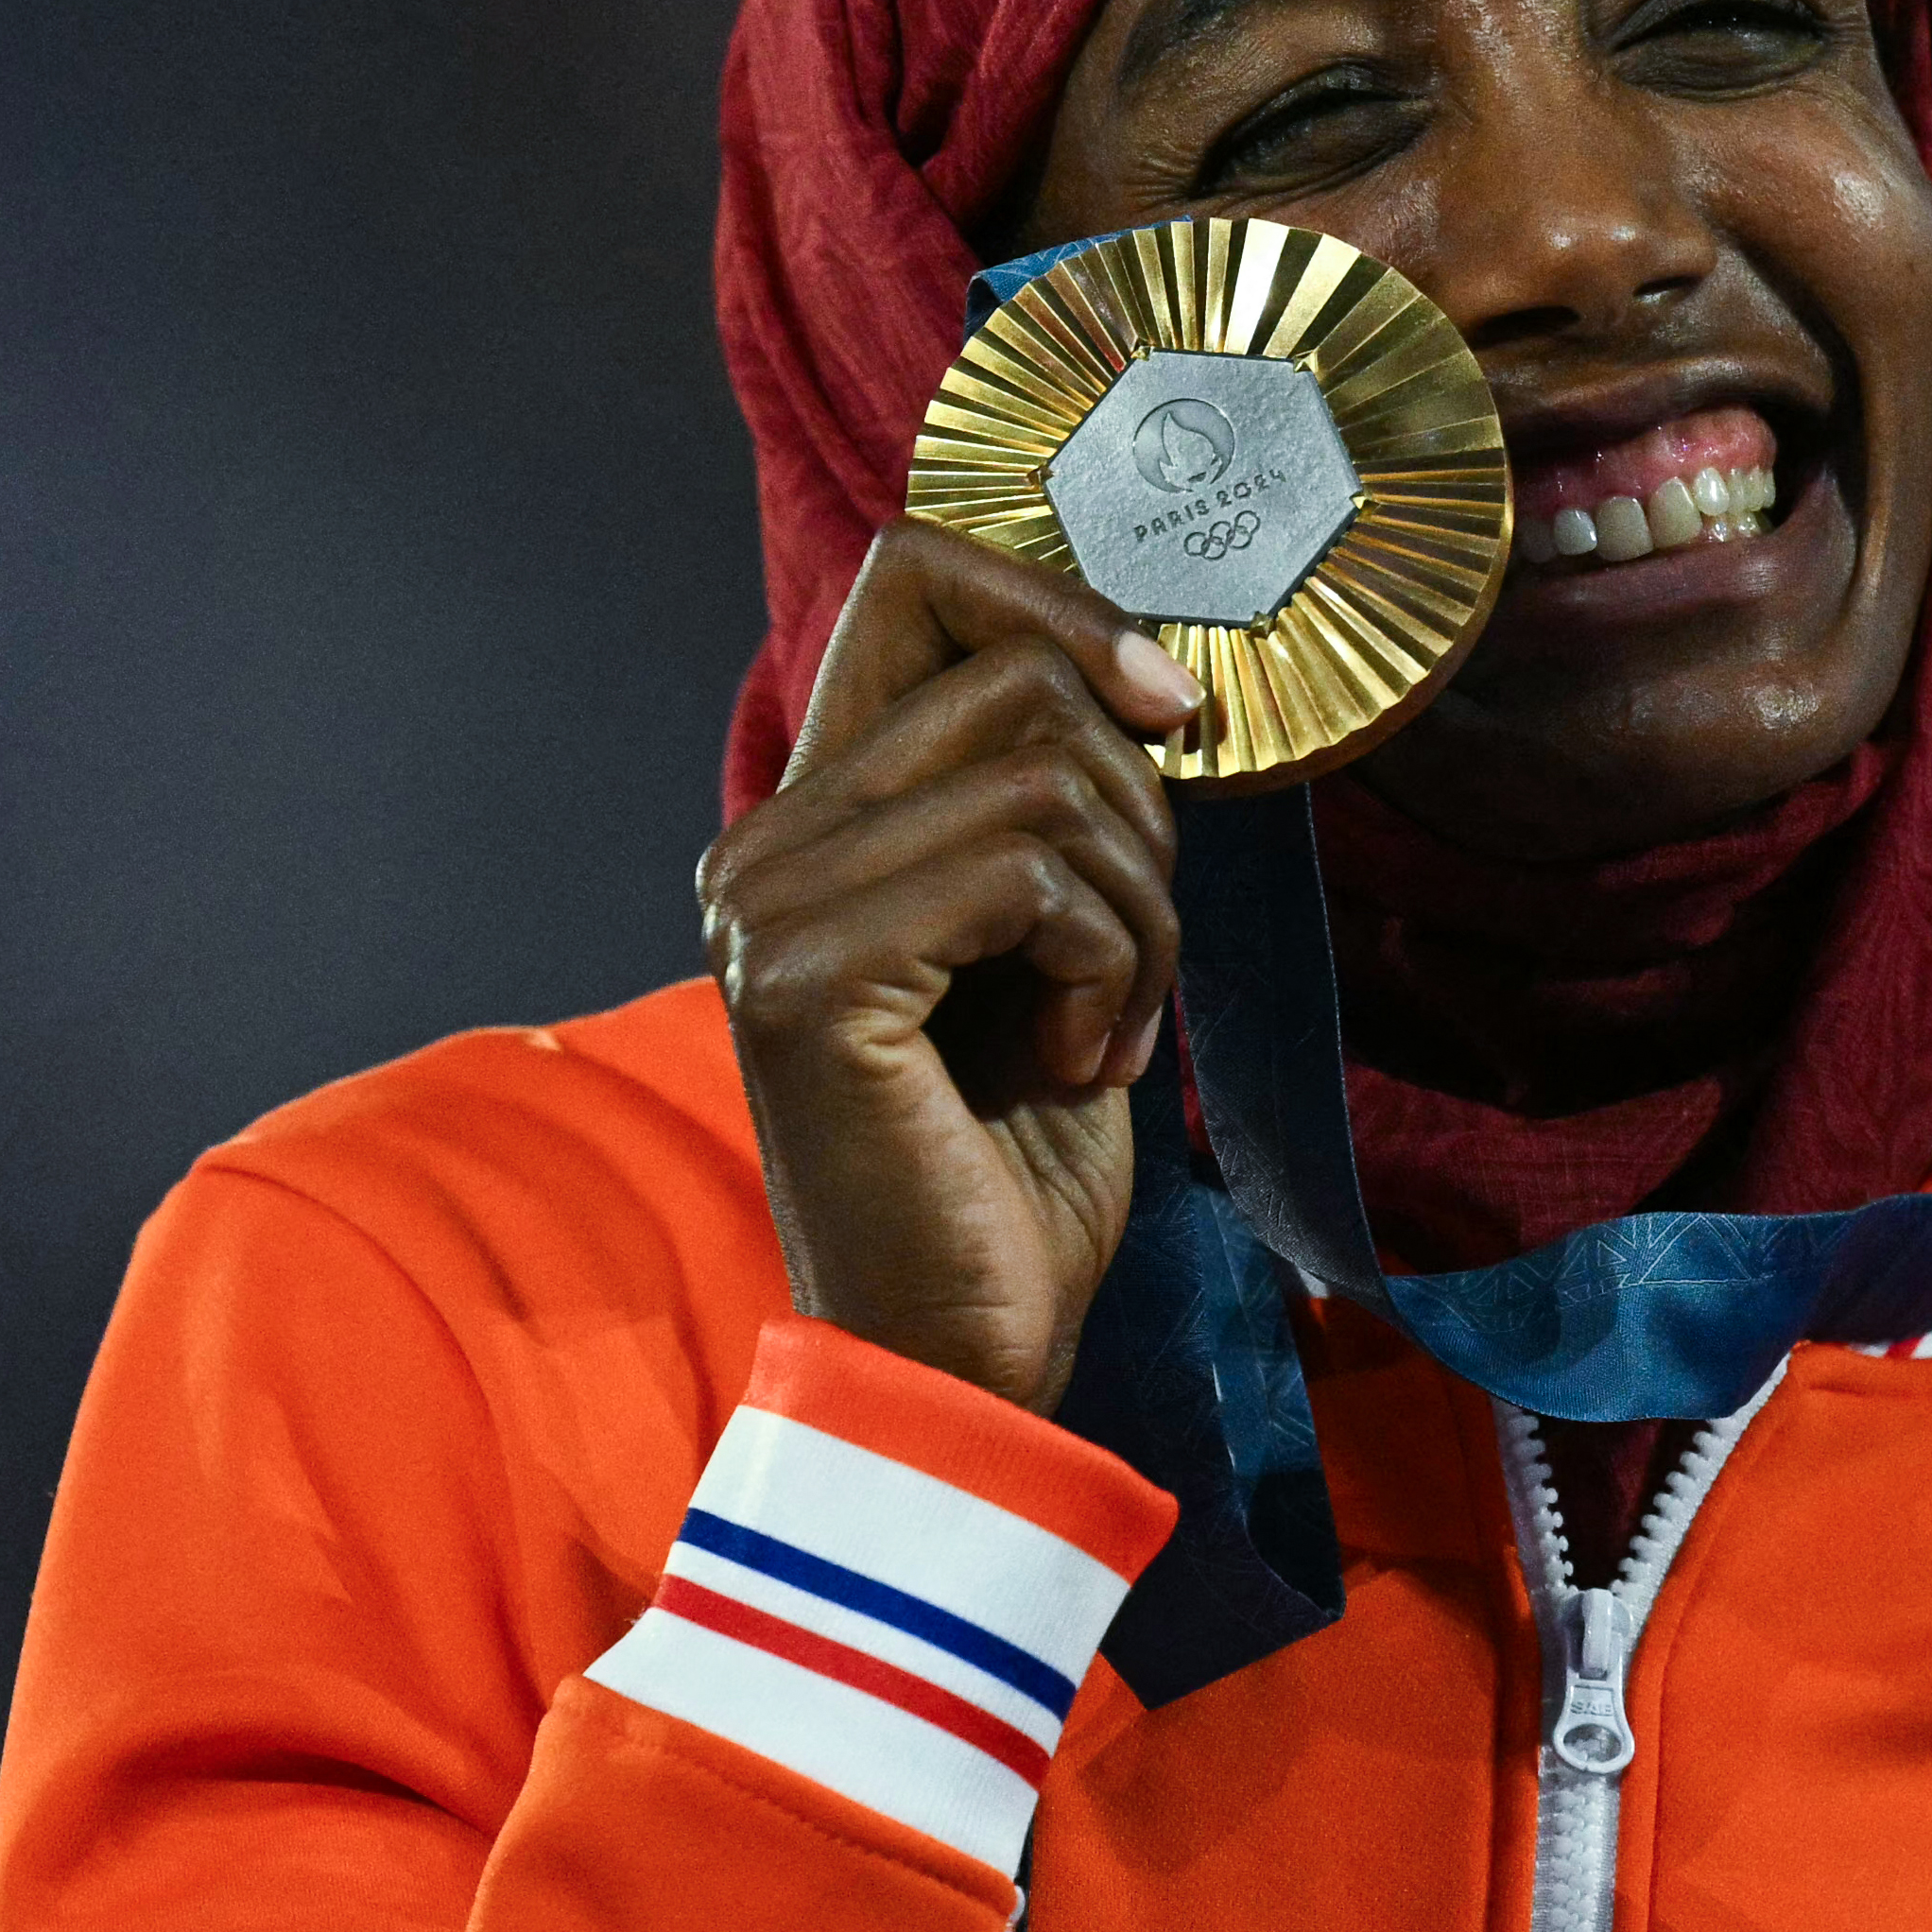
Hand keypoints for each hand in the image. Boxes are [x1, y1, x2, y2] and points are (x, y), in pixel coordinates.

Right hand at [699, 522, 1201, 1413]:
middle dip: (1138, 811)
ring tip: (1104, 1026)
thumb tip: (1149, 672)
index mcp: (811, 818)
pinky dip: (1108, 963)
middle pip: (1016, 674)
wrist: (970, 1354)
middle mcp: (760, 843)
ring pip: (1042, 771)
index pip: (916, 578)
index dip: (1063, 607)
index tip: (1171, 710)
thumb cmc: (1017, 1162)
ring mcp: (767, 907)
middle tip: (1128, 960)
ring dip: (1137, 907)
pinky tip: (1076, 1063)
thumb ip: (1054, 802)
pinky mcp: (807, 979)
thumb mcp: (1055, 940)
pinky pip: (1028, 871)